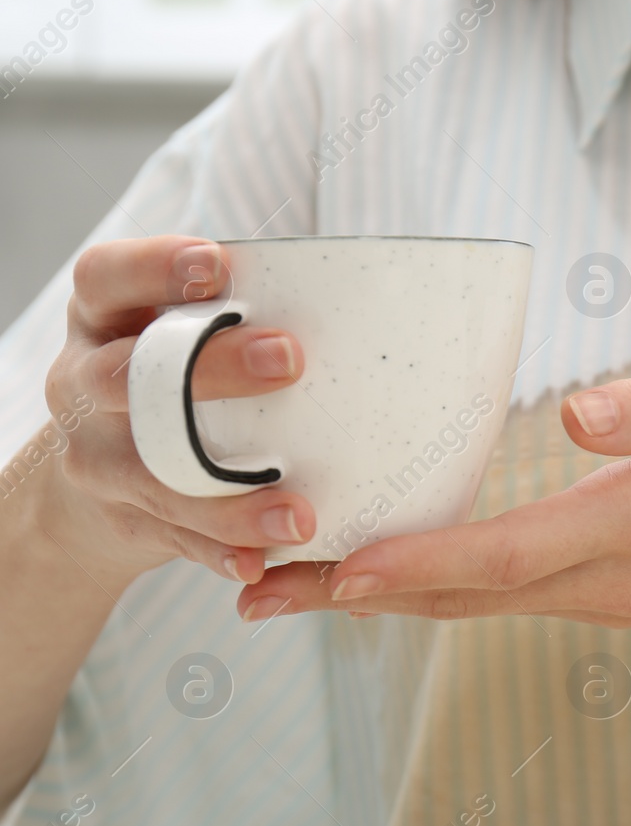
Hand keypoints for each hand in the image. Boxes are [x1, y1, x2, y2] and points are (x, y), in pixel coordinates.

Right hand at [40, 235, 316, 584]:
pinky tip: (264, 561)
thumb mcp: (172, 332)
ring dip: (230, 498)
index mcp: (101, 319)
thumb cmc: (170, 378)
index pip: (105, 277)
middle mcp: (84, 383)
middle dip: (211, 368)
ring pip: (155, 475)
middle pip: (128, 374)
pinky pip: (175, 537)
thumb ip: (230, 314)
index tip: (217, 265)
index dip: (153, 267)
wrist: (99, 481)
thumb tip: (351, 295)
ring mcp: (97, 457)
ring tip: (297, 515)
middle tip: (289, 360)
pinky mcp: (123, 518)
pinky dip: (223, 550)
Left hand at [237, 365, 630, 623]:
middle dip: (356, 597)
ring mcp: (607, 598)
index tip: (328, 574)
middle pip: (464, 600)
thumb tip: (576, 415)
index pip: (505, 557)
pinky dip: (432, 591)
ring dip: (382, 600)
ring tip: (288, 593)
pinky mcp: (607, 592)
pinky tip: (386, 575)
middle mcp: (609, 582)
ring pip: (476, 607)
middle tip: (252, 595)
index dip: (414, 564)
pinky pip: (503, 600)